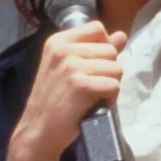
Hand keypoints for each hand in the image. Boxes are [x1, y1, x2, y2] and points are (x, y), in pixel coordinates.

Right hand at [12, 21, 127, 159]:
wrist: (38, 131)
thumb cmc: (54, 100)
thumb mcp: (69, 68)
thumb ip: (96, 49)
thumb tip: (122, 36)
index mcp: (58, 41)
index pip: (97, 29)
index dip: (103, 47)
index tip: (93, 65)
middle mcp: (63, 50)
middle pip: (110, 50)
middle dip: (108, 71)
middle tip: (91, 87)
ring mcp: (71, 66)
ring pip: (116, 68)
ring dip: (110, 86)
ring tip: (92, 97)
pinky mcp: (81, 85)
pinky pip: (114, 85)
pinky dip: (110, 99)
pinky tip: (95, 106)